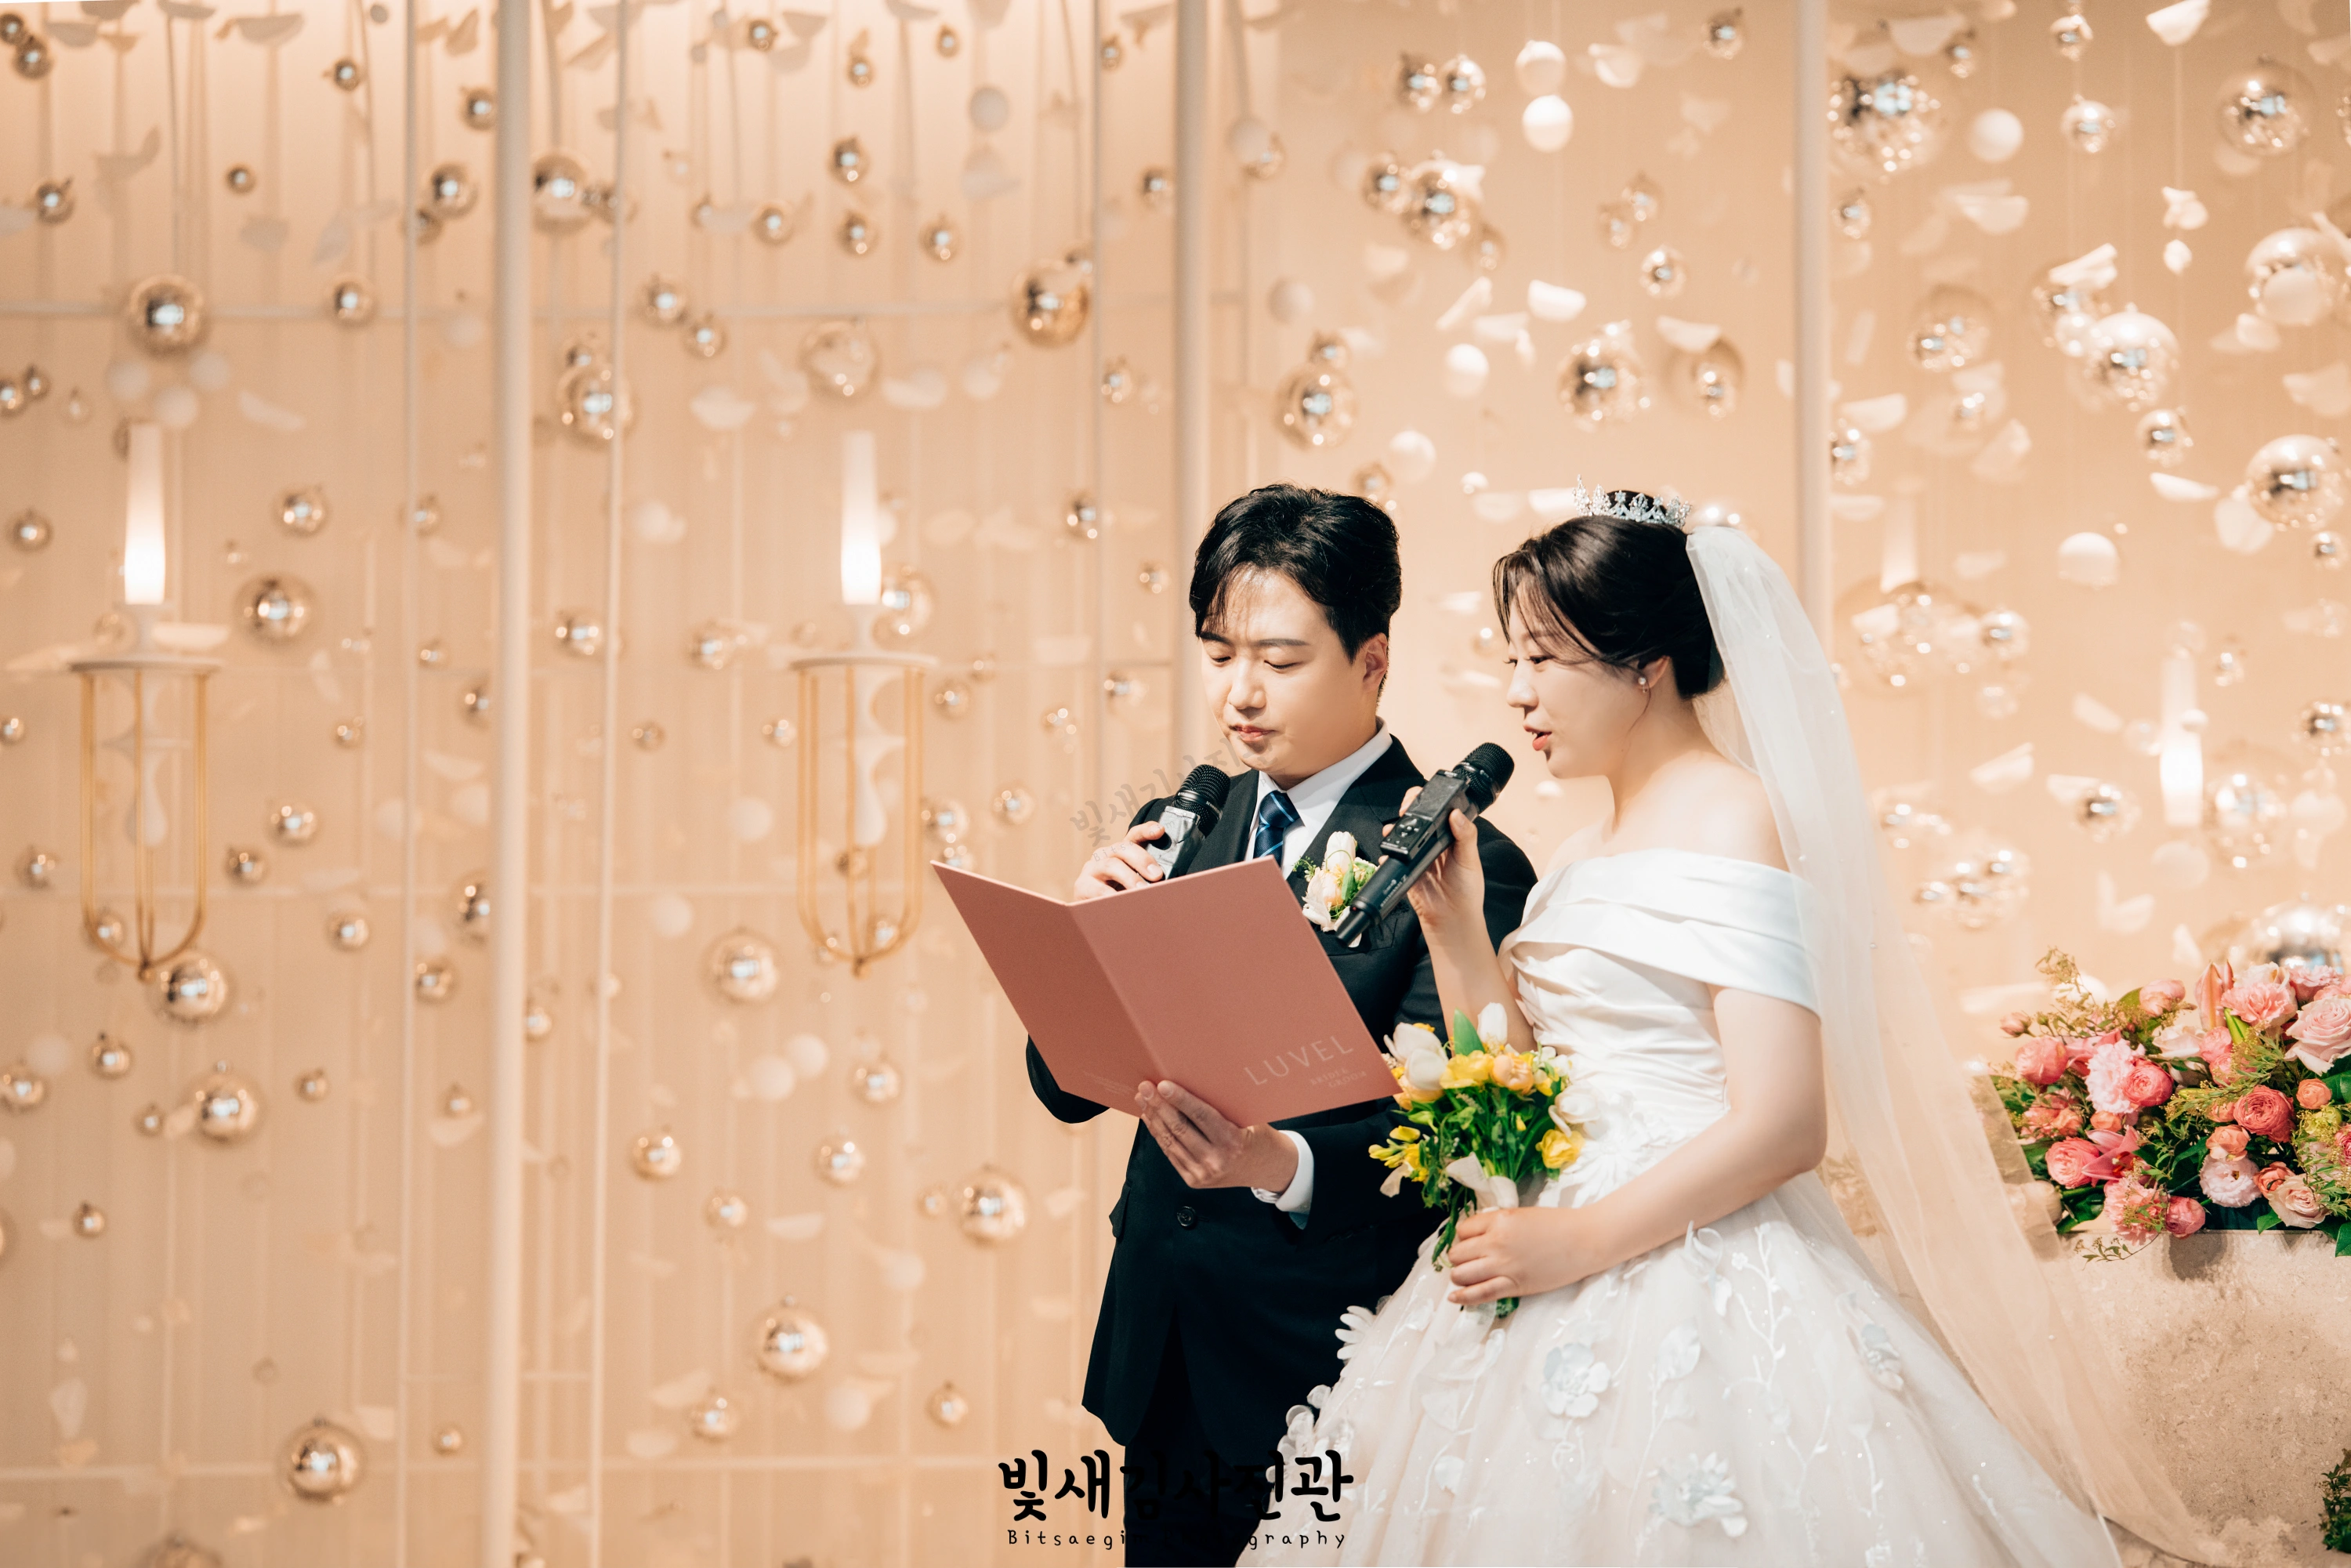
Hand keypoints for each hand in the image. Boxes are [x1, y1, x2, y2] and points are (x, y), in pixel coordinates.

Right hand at [1072, 821, 1166, 900]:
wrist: (1091, 913)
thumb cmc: (1120, 896)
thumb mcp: (1135, 883)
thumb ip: (1149, 878)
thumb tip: (1172, 882)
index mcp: (1121, 852)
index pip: (1134, 836)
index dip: (1147, 830)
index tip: (1160, 831)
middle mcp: (1105, 855)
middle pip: (1123, 849)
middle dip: (1142, 860)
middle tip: (1157, 875)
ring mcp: (1092, 869)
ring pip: (1111, 866)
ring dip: (1130, 878)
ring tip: (1143, 891)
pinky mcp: (1082, 886)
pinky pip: (1098, 889)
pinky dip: (1113, 897)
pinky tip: (1123, 904)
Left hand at [1133, 1080, 1298, 1191]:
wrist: (1269, 1170)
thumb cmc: (1259, 1137)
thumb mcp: (1249, 1119)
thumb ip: (1224, 1108)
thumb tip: (1193, 1083)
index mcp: (1233, 1142)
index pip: (1201, 1116)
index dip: (1179, 1099)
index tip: (1162, 1085)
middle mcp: (1216, 1161)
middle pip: (1180, 1129)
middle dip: (1159, 1106)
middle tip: (1145, 1087)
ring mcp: (1203, 1173)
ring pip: (1171, 1142)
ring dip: (1154, 1118)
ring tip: (1142, 1099)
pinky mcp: (1194, 1180)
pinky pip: (1171, 1154)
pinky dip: (1159, 1135)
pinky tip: (1150, 1119)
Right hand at [1387, 786, 1484, 936]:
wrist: (1452, 916)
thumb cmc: (1467, 888)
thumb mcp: (1470, 859)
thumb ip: (1466, 835)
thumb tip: (1456, 814)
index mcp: (1449, 835)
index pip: (1437, 810)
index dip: (1427, 800)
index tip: (1421, 798)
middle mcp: (1432, 842)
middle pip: (1415, 818)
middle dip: (1406, 809)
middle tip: (1405, 811)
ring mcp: (1416, 854)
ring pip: (1400, 835)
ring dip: (1393, 830)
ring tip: (1393, 832)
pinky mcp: (1405, 868)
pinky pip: (1391, 857)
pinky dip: (1387, 855)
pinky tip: (1389, 855)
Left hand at [1444, 1206, 1611, 1304]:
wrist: (1584, 1241)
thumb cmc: (1558, 1224)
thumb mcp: (1522, 1215)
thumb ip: (1498, 1223)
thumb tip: (1478, 1234)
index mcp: (1499, 1220)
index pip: (1463, 1230)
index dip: (1463, 1236)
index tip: (1468, 1241)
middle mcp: (1496, 1242)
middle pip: (1458, 1253)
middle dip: (1459, 1257)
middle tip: (1466, 1259)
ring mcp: (1504, 1265)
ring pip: (1462, 1273)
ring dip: (1459, 1275)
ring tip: (1464, 1275)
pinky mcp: (1514, 1285)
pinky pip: (1480, 1293)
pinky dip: (1463, 1296)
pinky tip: (1454, 1297)